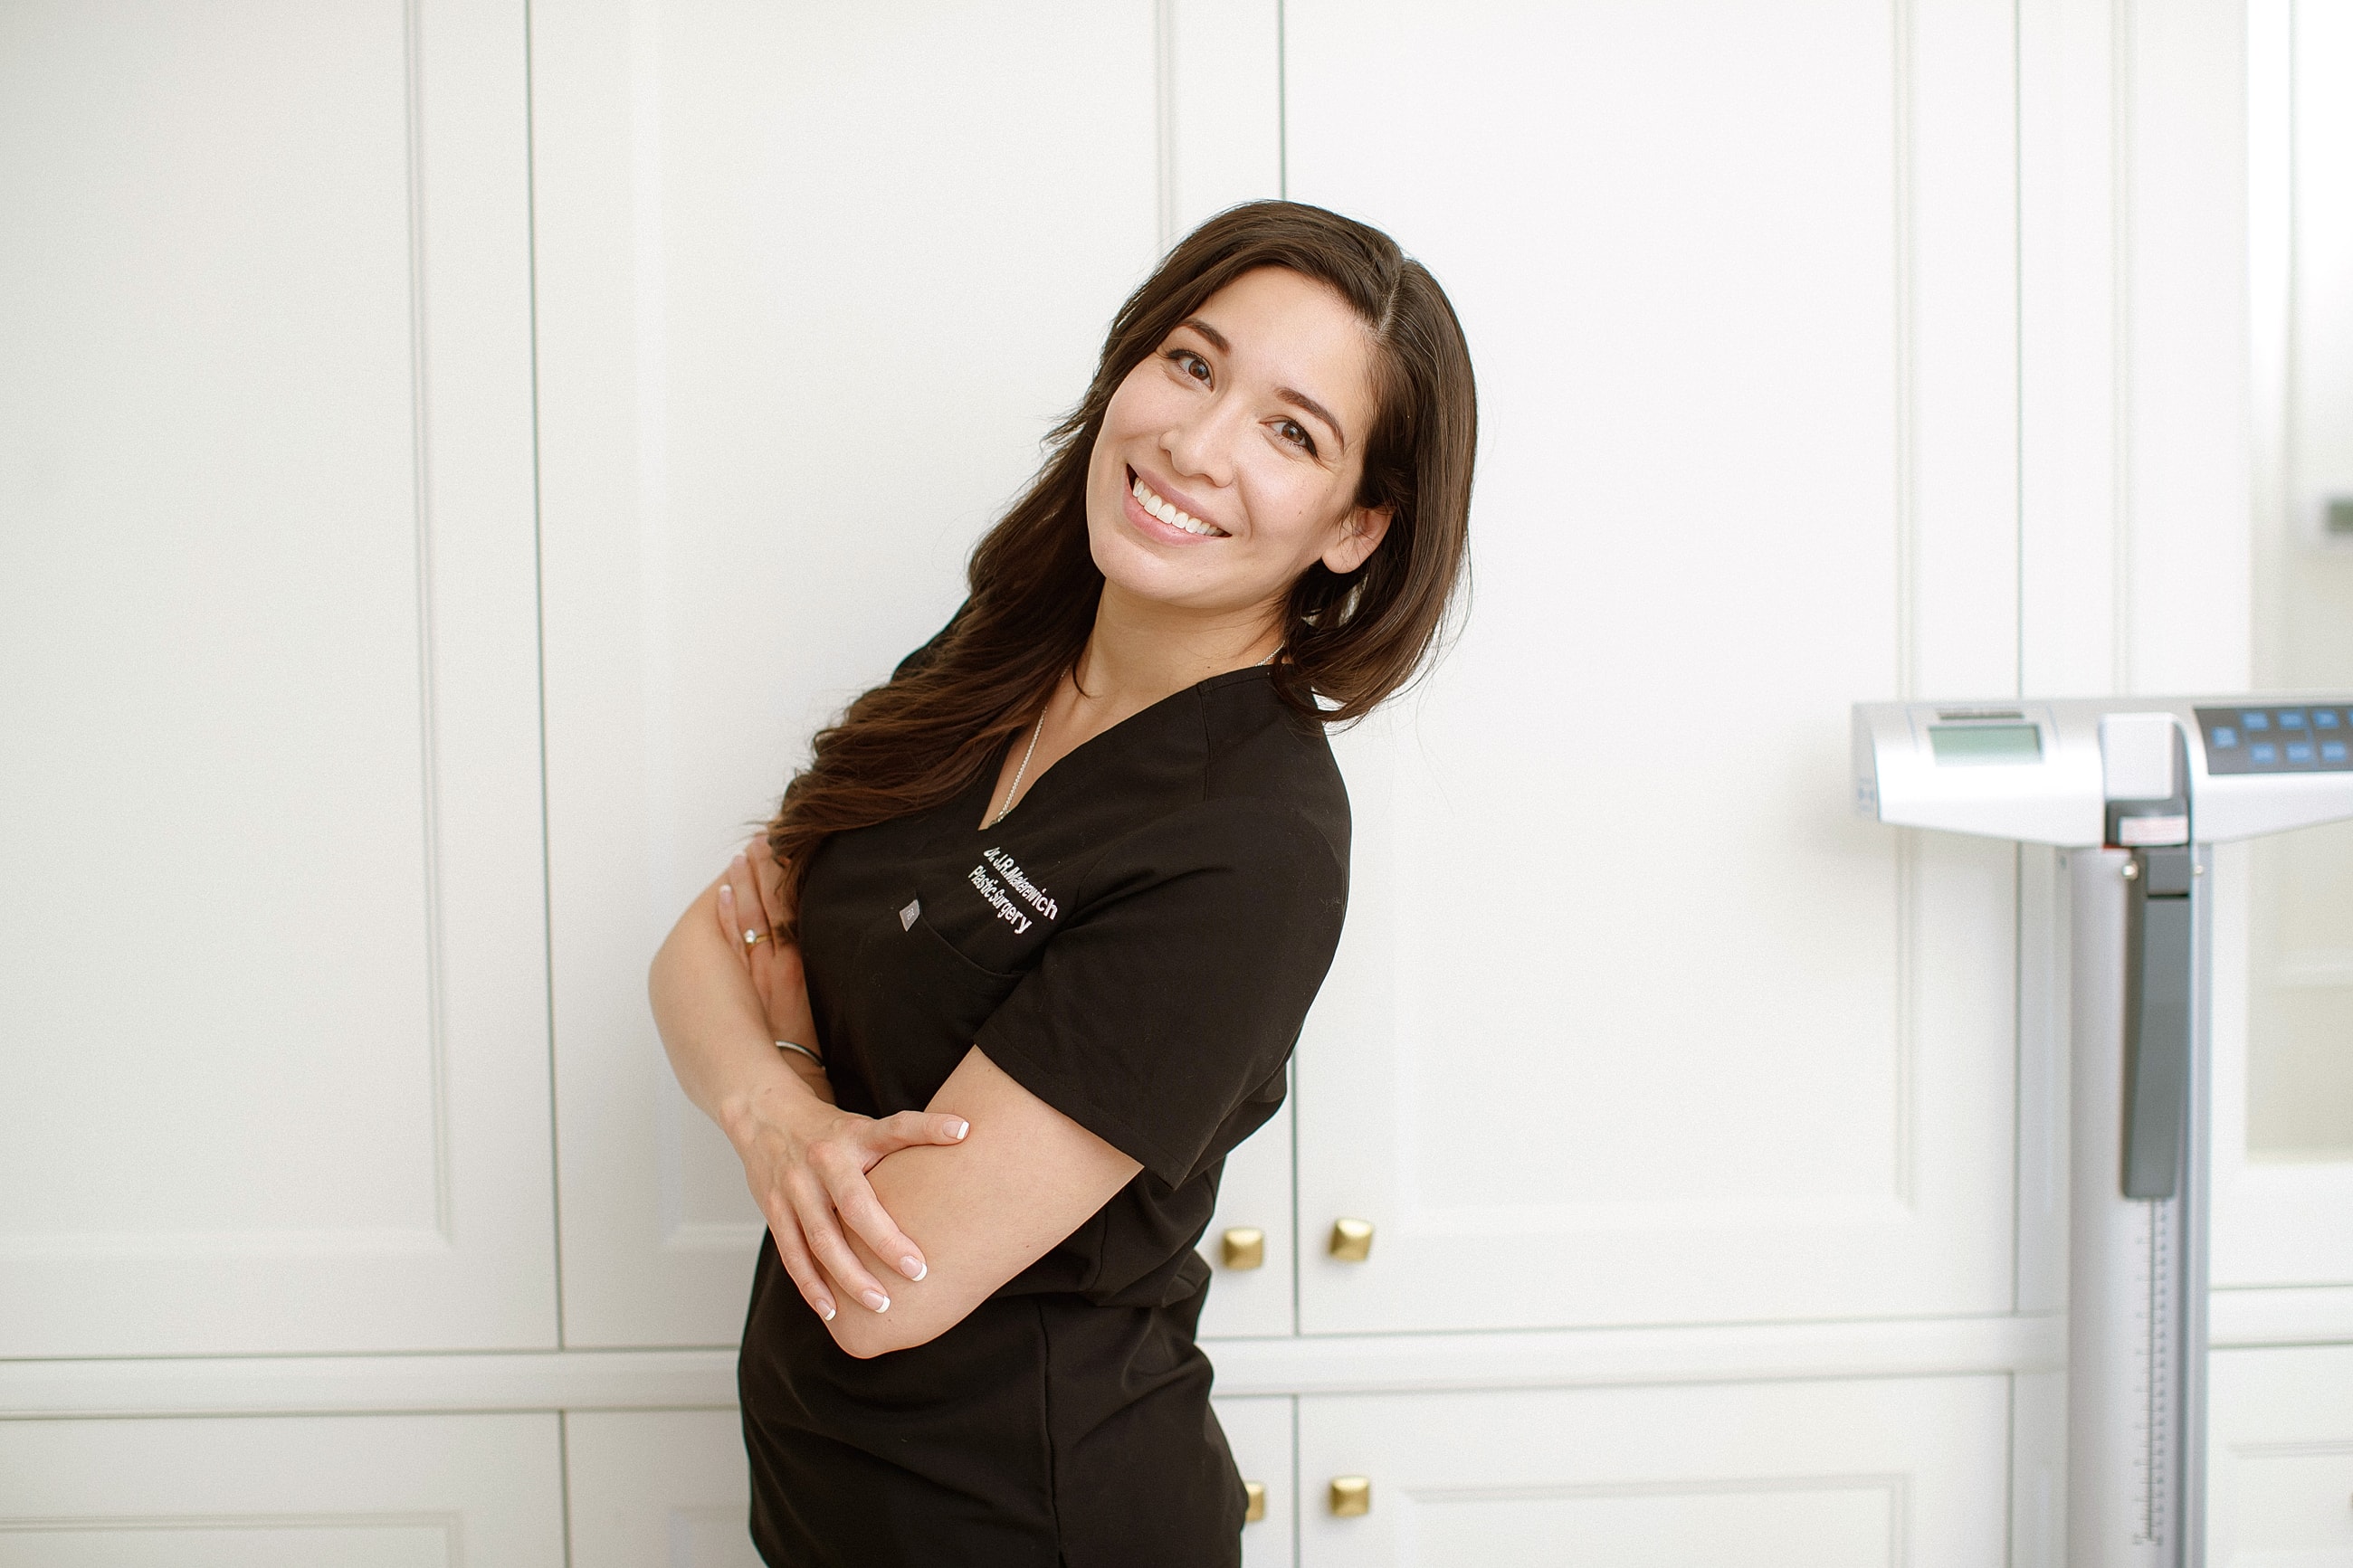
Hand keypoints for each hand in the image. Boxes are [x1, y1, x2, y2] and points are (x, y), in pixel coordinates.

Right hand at [714, 843, 971, 1323]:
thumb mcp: (865, 1122)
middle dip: (884, 1239)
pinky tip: (833, 1311)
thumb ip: (906, 1139)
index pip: (897, 1127)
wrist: (758, 1112)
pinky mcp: (775, 1212)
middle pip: (853, 1205)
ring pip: (820, 1239)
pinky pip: (793, 1255)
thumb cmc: (829, 1124)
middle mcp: (821, 1161)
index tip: (965, 1131)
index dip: (931, 1127)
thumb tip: (972, 1140)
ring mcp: (793, 1190)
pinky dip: (812, 1285)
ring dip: (849, 1275)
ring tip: (880, 1304)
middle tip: (918, 1268)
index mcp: (851, 1134)